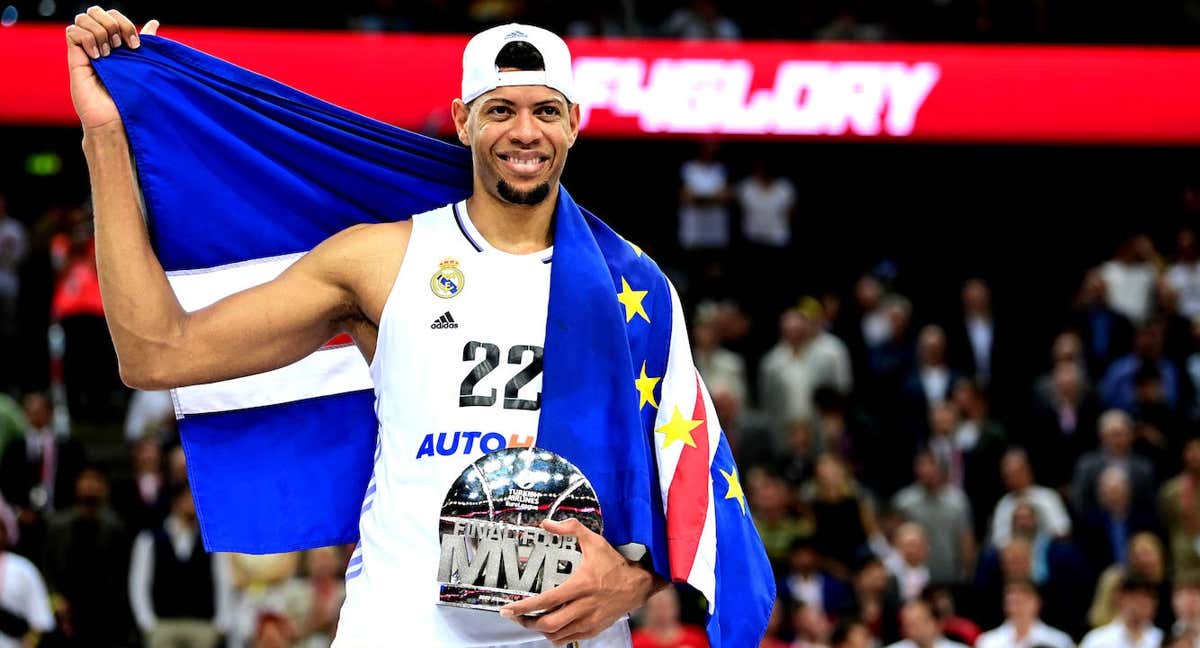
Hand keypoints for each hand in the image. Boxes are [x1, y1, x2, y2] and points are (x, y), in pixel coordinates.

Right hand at [65, 6, 159, 131]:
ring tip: (109, 54)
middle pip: (95, 10)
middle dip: (112, 23)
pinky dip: (87, 39)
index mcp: (114, 43)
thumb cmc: (130, 99)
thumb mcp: (142, 67)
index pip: (112, 14)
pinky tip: (98, 57)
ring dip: (100, 31)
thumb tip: (153, 23)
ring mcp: (85, 50)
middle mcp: (98, 44)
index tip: (136, 45)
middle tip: (122, 47)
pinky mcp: (74, 59)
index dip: (124, 22)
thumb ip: (146, 45)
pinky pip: (72, 32)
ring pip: (82, 18)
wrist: (116, 121)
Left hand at [500, 518, 657, 645]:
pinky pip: (569, 639)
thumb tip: (546, 523)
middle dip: (527, 622)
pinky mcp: (594, 629)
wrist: (639, 584)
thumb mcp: (594, 541)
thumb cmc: (615, 563)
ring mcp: (589, 621)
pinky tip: (550, 626)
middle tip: (515, 616)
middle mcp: (584, 607)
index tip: (508, 609)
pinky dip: (556, 636)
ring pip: (557, 635)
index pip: (547, 601)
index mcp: (581, 586)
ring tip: (530, 621)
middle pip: (548, 624)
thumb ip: (570, 529)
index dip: (524, 607)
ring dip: (540, 630)